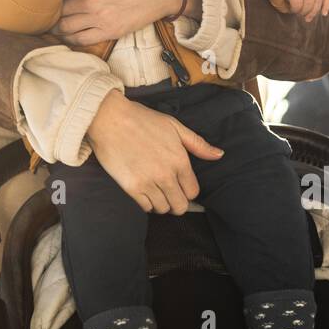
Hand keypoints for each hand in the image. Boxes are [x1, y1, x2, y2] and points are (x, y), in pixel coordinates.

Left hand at [49, 0, 186, 45]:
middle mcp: (88, 1)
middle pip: (59, 9)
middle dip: (52, 10)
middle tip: (46, 11)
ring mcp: (98, 18)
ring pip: (65, 27)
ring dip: (57, 26)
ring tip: (54, 24)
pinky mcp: (109, 31)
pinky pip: (81, 40)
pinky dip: (70, 39)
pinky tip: (67, 35)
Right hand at [86, 90, 224, 213]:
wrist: (110, 119)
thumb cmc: (142, 120)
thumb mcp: (174, 126)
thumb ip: (197, 144)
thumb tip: (219, 155)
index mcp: (180, 160)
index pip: (193, 192)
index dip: (187, 191)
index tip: (180, 186)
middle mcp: (166, 175)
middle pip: (180, 206)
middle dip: (176, 202)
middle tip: (169, 193)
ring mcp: (148, 183)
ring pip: (163, 209)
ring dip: (161, 203)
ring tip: (155, 190)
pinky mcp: (131, 188)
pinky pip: (145, 208)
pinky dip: (146, 203)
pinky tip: (143, 190)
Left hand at [287, 0, 328, 21]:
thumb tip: (288, 9)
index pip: (297, 0)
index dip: (295, 9)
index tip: (292, 11)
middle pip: (309, 1)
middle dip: (304, 11)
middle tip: (300, 14)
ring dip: (314, 12)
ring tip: (308, 18)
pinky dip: (326, 6)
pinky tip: (323, 14)